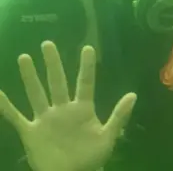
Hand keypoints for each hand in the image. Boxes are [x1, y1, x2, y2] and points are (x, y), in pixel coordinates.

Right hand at [0, 41, 136, 170]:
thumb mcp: (108, 136)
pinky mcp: (31, 132)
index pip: (85, 83)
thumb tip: (133, 95)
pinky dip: (5, 106)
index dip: (86, 66)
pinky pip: (15, 117)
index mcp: (83, 109)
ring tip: (24, 57)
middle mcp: (63, 109)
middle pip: (57, 82)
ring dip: (30, 77)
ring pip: (36, 93)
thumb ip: (119, 115)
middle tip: (48, 44)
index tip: (88, 48)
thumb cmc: (92, 156)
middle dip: (53, 64)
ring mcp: (46, 119)